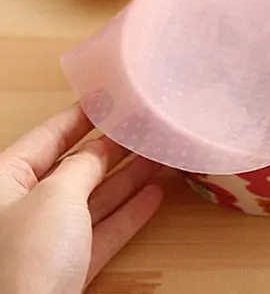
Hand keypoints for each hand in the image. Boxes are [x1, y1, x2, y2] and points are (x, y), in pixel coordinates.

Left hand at [0, 105, 163, 293]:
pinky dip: (128, 214)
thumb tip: (100, 149)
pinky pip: (101, 231)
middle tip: (145, 128)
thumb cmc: (27, 254)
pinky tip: (154, 194)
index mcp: (5, 181)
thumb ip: (83, 166)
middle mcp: (23, 207)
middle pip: (76, 167)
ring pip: (94, 199)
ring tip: (159, 156)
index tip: (111, 98)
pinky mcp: (68, 266)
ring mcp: (48, 239)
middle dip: (112, 149)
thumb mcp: (56, 197)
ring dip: (128, 179)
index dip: (81, 115)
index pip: (48, 136)